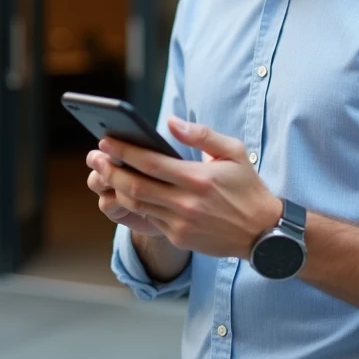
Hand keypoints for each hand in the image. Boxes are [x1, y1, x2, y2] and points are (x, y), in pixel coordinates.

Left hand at [89, 117, 282, 258]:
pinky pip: (148, 219)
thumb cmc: (248, 187)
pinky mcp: (180, 237)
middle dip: (111, 170)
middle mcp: (186, 203)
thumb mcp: (233, 152)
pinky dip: (132, 205)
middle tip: (95, 157)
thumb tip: (170, 121)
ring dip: (115, 188)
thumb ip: (201, 135)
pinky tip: (123, 192)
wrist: (263, 232)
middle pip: (136, 186)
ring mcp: (181, 223)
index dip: (125, 151)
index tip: (107, 140)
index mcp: (199, 178)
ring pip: (136, 205)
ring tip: (102, 173)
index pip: (151, 163)